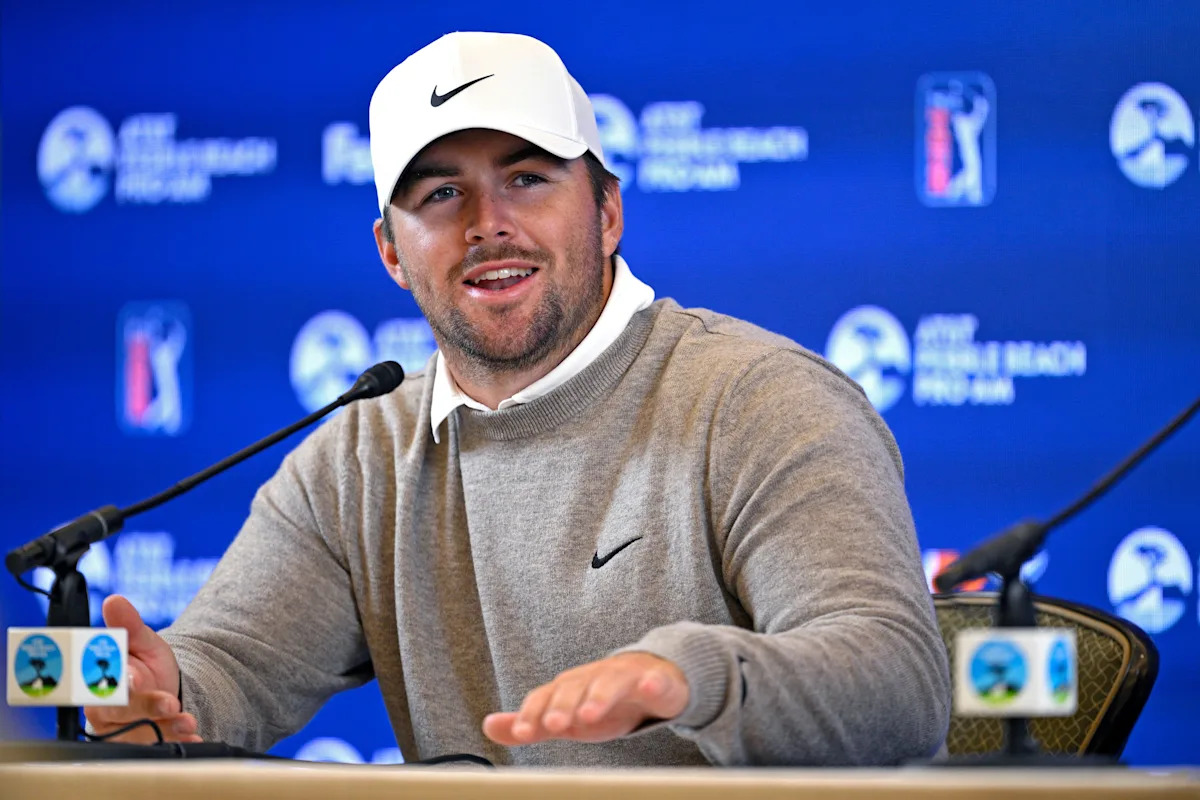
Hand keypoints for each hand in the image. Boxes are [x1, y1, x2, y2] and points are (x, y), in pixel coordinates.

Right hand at [83, 595, 201, 743]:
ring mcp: (121, 730)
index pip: (100, 684)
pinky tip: (192, 738)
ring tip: (189, 722)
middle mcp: (104, 710)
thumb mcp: (142, 641)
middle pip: (120, 712)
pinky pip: (156, 748)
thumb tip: (115, 600)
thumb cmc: (145, 662)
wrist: (166, 685)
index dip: (114, 684)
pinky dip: (176, 743)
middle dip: (145, 708)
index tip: (132, 681)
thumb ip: (129, 625)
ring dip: (165, 730)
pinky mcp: (140, 744)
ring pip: (138, 734)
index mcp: (97, 681)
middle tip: (170, 705)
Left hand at [482, 652, 688, 745]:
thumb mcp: (565, 717)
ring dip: (598, 696)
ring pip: (609, 681)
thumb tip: (488, 726)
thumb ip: (530, 724)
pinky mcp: (655, 680)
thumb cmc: (600, 702)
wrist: (650, 678)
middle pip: (574, 687)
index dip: (533, 712)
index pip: (545, 696)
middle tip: (554, 725)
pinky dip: (652, 683)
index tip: (522, 731)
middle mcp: (592, 677)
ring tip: (589, 714)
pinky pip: (654, 680)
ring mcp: (624, 676)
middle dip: (562, 705)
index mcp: (568, 688)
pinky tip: (649, 688)